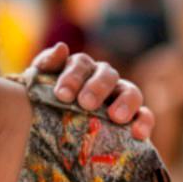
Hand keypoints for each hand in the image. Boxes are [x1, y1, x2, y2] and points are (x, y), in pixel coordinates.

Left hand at [26, 43, 155, 140]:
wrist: (49, 130)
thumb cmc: (43, 104)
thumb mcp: (38, 85)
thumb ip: (45, 66)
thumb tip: (61, 47)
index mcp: (80, 67)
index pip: (79, 64)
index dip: (72, 77)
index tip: (62, 95)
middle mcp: (102, 77)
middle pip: (106, 75)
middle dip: (96, 88)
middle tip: (86, 104)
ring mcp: (120, 95)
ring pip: (130, 91)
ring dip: (125, 102)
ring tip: (116, 117)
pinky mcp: (133, 116)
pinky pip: (144, 115)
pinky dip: (143, 122)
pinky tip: (138, 134)